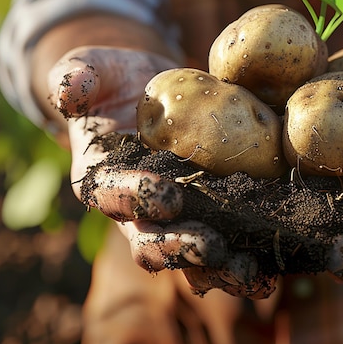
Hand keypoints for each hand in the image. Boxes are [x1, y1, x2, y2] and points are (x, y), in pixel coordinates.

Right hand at [49, 47, 276, 298]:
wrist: (151, 91)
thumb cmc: (120, 80)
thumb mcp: (98, 67)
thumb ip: (79, 74)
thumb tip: (68, 85)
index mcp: (103, 177)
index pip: (112, 194)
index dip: (136, 197)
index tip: (167, 195)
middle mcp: (136, 208)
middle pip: (153, 240)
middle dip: (181, 248)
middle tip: (212, 247)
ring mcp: (175, 216)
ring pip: (192, 255)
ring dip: (221, 269)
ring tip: (254, 275)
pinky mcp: (209, 212)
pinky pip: (225, 241)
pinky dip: (246, 259)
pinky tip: (274, 269)